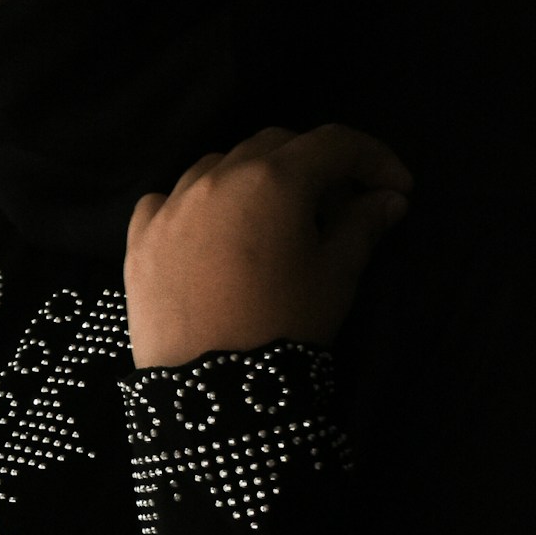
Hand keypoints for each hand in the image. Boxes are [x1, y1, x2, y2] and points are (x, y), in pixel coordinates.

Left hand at [124, 124, 412, 369]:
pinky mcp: (139, 238)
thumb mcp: (336, 276)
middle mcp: (216, 177)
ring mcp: (170, 205)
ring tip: (277, 223)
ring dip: (256, 180)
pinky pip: (169, 201)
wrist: (211, 391)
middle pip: (275, 146)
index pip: (333, 143)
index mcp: (272, 179)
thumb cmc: (285, 326)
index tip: (396, 189)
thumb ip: (363, 225)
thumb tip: (388, 199)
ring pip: (219, 166)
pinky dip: (198, 205)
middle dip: (316, 166)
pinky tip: (213, 235)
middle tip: (341, 207)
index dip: (373, 158)